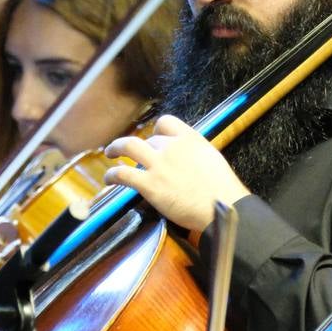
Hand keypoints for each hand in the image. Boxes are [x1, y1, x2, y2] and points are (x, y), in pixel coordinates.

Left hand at [103, 115, 249, 231]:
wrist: (222, 208)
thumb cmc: (223, 190)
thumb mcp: (212, 159)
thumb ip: (195, 154)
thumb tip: (187, 159)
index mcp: (190, 138)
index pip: (165, 122)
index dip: (156, 131)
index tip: (154, 139)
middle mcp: (172, 146)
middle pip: (148, 139)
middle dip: (142, 149)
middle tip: (136, 158)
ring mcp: (158, 165)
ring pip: (128, 146)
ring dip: (115, 148)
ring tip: (110, 153)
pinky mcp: (149, 184)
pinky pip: (123, 173)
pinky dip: (112, 175)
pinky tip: (108, 180)